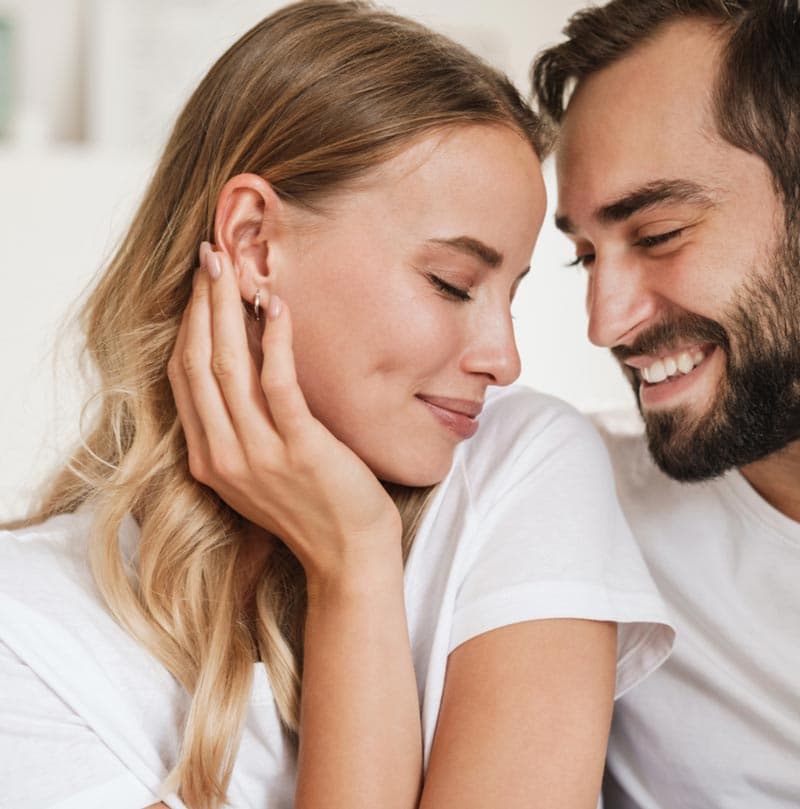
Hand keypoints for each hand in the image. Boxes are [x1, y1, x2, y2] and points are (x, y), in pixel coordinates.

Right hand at [167, 243, 401, 584]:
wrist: (348, 555)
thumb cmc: (312, 507)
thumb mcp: (259, 469)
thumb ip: (240, 425)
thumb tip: (245, 358)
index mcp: (209, 458)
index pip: (183, 378)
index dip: (187, 325)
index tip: (199, 285)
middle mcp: (223, 455)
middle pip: (198, 363)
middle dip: (200, 304)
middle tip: (209, 257)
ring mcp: (258, 454)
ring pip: (229, 367)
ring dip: (227, 310)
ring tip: (233, 267)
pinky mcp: (300, 449)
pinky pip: (278, 384)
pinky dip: (274, 342)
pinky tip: (277, 308)